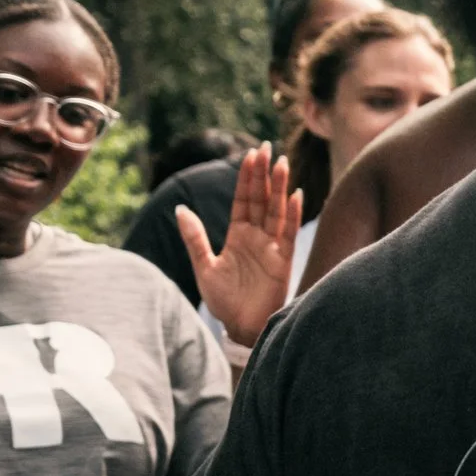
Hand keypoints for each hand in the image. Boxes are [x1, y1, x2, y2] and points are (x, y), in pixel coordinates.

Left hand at [179, 141, 301, 348]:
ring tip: (280, 163)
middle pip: (261, 198)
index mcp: (238, 234)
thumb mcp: (203, 266)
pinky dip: (292, 214)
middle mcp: (257, 236)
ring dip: (278, 187)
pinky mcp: (283, 261)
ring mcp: (271, 247)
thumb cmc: (223, 300)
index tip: (250, 154)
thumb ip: (194, 237)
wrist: (240, 328)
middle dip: (263, 173)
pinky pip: (288, 233)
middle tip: (266, 147)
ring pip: (275, 210)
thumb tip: (179, 208)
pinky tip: (295, 195)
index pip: (243, 199)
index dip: (247, 177)